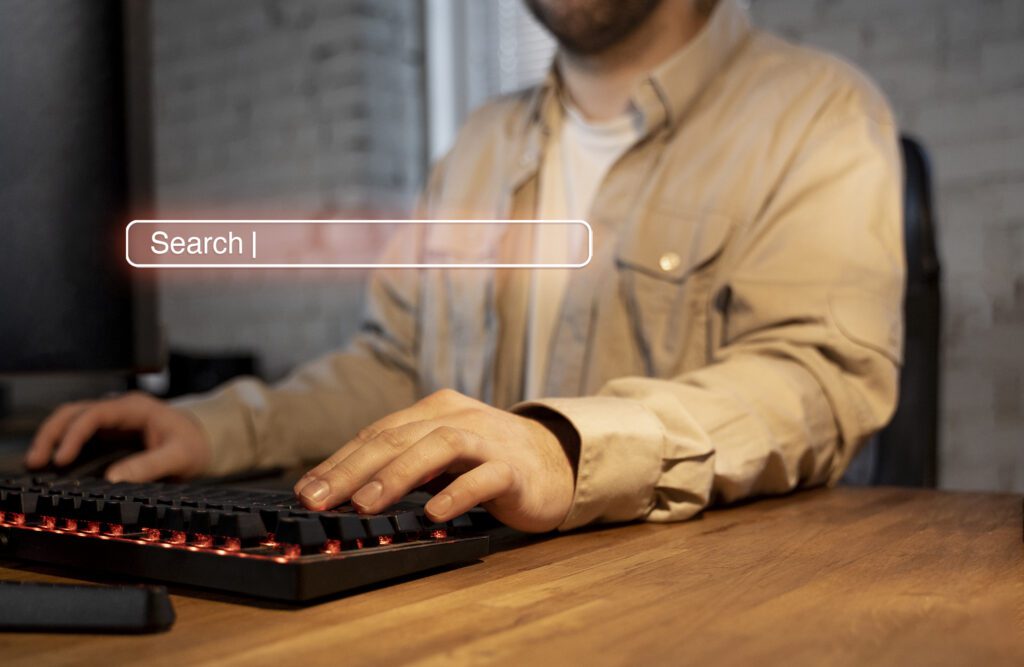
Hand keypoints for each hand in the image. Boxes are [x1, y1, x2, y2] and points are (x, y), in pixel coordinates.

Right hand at [25, 392, 210, 481]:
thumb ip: (150, 465)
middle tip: (36, 462)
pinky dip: (62, 446)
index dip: (74, 435)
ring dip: (51, 438)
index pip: (94, 414)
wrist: (204, 440)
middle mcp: (119, 409)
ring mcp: (112, 419)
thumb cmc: (194, 443)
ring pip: (71, 420)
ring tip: (36, 464)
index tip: (61, 459)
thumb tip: (114, 479)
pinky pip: (79, 434)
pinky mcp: (108, 434)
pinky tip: (52, 465)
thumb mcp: (180, 456)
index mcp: (135, 408)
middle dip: (51, 434)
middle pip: (74, 412)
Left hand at [294, 389, 577, 532]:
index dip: (339, 461)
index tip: (306, 490)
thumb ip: (404, 465)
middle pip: (397, 437)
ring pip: (437, 446)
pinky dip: (456, 493)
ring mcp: (488, 440)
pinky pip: (483, 477)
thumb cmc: (488, 462)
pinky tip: (433, 514)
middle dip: (352, 469)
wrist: (557, 462)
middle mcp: (458, 417)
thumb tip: (344, 492)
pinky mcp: (514, 469)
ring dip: (397, 475)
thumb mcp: (441, 457)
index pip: (377, 433)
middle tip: (318, 499)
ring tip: (364, 504)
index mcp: (434, 411)